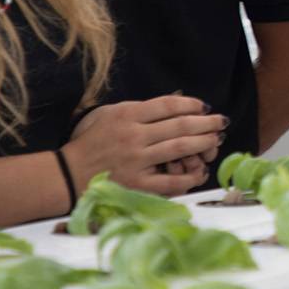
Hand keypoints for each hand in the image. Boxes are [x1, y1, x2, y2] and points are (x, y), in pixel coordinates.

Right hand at [65, 95, 228, 194]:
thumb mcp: (109, 114)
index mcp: (127, 115)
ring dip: (203, 143)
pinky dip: (189, 177)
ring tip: (215, 140)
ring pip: (180, 148)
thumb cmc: (90, 142)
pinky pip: (170, 181)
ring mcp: (136, 161)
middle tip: (221, 122)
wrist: (67, 173)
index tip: (204, 106)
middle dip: (206, 122)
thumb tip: (172, 104)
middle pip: (180, 125)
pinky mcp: (137, 184)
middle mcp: (134, 136)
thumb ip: (138, 109)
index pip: (168, 105)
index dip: (191, 104)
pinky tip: (201, 172)